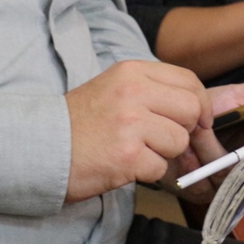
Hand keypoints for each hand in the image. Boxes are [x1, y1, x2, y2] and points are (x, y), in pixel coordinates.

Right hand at [65, 60, 210, 201]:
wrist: (41, 147)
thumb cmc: (79, 122)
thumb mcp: (115, 90)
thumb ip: (154, 91)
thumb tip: (202, 105)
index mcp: (131, 71)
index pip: (188, 80)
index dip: (200, 103)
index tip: (197, 119)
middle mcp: (133, 92)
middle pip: (191, 109)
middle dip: (185, 129)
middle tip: (162, 138)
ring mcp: (130, 124)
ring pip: (179, 141)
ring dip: (163, 153)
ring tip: (135, 150)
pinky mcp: (127, 156)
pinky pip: (160, 167)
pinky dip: (146, 172)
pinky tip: (123, 164)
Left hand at [171, 77, 243, 203]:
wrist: (166, 122)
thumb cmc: (207, 110)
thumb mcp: (240, 97)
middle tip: (240, 134)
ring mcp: (228, 185)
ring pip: (232, 175)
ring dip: (213, 149)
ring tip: (198, 131)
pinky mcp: (204, 194)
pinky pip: (206, 186)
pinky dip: (194, 164)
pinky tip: (186, 151)